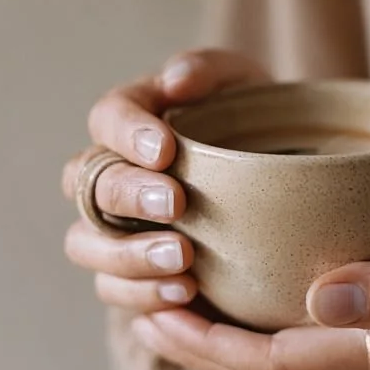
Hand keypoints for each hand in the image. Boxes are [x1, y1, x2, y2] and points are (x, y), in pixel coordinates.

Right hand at [62, 49, 268, 312]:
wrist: (282, 185)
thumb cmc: (254, 125)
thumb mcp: (244, 85)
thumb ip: (210, 71)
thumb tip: (174, 79)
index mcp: (131, 121)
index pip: (107, 117)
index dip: (126, 133)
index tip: (165, 150)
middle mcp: (110, 175)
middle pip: (89, 186)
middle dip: (129, 197)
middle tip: (176, 205)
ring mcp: (114, 229)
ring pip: (87, 246)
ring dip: (130, 257)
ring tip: (183, 264)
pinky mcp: (133, 277)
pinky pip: (115, 293)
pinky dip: (144, 299)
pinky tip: (185, 297)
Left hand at [131, 215, 369, 369]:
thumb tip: (322, 298)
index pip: (277, 363)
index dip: (212, 345)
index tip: (160, 315)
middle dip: (203, 351)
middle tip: (146, 317)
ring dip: (227, 350)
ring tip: (176, 318)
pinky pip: (310, 361)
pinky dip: (264, 343)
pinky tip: (244, 316)